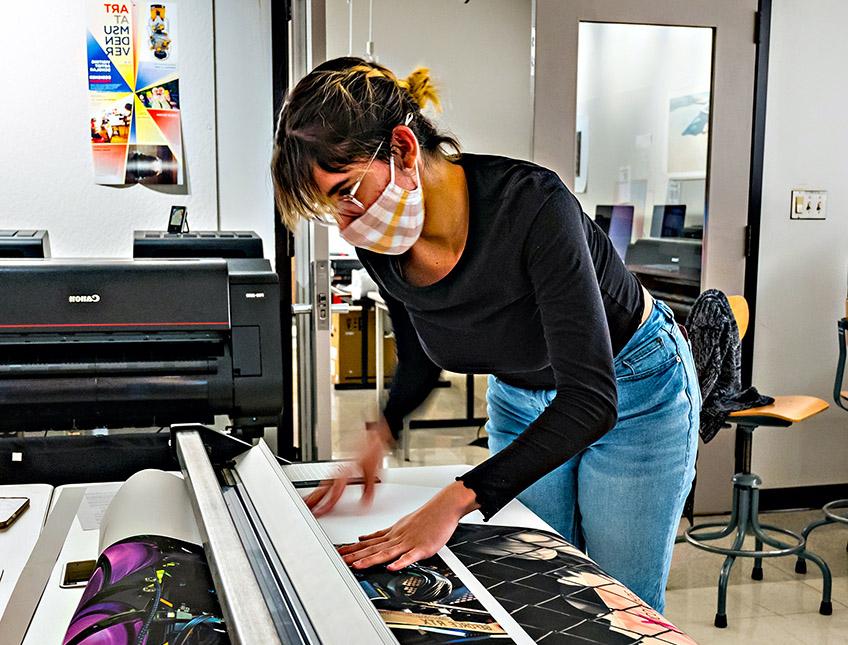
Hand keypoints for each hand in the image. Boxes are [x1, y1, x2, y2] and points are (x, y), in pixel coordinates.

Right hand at [305, 417, 392, 516]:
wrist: (371, 434)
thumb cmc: (371, 449)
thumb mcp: (373, 471)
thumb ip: (368, 489)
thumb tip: (365, 504)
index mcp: (345, 472)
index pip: (335, 491)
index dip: (328, 503)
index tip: (320, 512)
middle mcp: (338, 471)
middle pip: (323, 488)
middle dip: (313, 500)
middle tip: (305, 510)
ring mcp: (337, 470)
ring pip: (322, 485)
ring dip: (314, 495)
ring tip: (306, 504)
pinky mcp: (339, 469)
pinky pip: (327, 481)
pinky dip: (320, 489)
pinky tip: (318, 493)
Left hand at [337, 481, 478, 570]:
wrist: (444, 507)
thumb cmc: (426, 517)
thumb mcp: (400, 524)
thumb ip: (383, 534)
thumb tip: (365, 537)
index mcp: (392, 533)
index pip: (369, 542)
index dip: (353, 548)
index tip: (339, 552)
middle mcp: (397, 537)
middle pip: (373, 548)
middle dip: (356, 555)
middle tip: (340, 561)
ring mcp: (409, 542)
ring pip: (387, 552)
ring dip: (371, 560)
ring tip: (357, 565)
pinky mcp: (422, 548)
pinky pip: (410, 556)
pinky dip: (400, 562)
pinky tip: (391, 567)